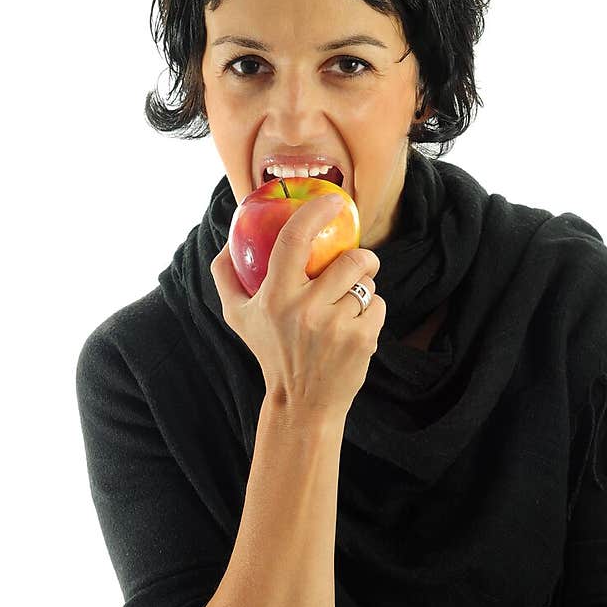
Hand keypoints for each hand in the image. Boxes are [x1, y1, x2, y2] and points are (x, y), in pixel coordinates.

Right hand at [210, 193, 386, 415]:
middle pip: (349, 260)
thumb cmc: (271, 353)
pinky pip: (379, 305)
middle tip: (359, 261)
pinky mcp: (362, 340)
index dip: (316, 212)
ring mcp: (336, 326)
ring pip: (367, 283)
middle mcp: (305, 310)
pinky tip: (357, 325)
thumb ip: (226, 276)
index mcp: (275, 298)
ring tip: (352, 301)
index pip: (295, 239)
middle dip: (362, 256)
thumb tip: (228, 239)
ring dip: (365, 286)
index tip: (333, 202)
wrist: (303, 404)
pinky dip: (373, 311)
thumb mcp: (238, 317)